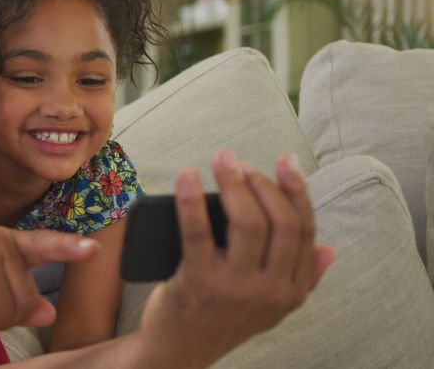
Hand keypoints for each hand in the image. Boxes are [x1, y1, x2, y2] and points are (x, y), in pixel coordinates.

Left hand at [138, 149, 334, 366]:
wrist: (179, 349)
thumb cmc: (222, 317)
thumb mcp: (271, 306)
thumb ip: (303, 279)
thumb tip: (330, 249)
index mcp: (293, 291)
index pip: (305, 231)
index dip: (297, 191)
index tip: (286, 161)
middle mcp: (271, 291)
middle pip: (280, 222)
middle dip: (263, 183)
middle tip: (240, 163)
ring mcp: (236, 288)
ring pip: (247, 222)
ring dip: (234, 183)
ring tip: (222, 160)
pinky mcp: (200, 283)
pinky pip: (198, 232)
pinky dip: (191, 199)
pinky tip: (187, 175)